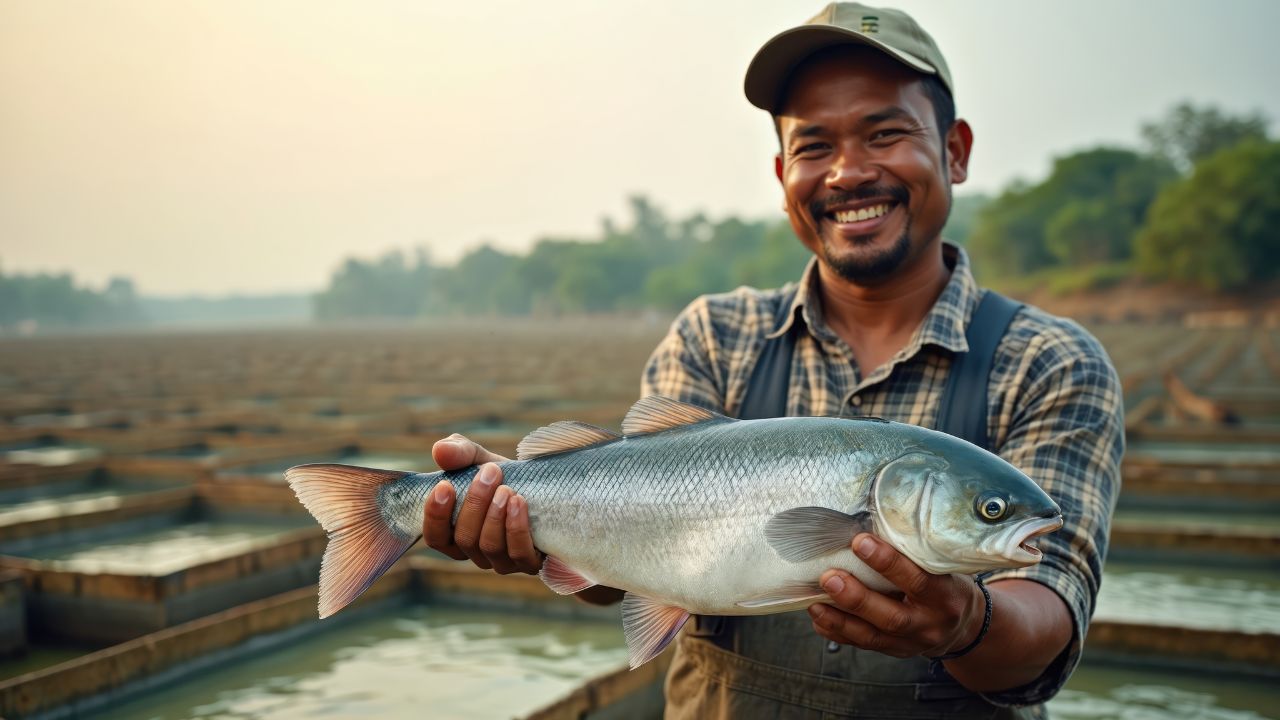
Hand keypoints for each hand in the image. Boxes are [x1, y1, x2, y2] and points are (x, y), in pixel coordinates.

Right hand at [421, 434, 542, 574]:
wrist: (541, 485)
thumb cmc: (500, 476)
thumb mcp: (478, 459)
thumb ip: (458, 453)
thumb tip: (439, 450)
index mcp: (454, 534)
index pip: (435, 537)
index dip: (435, 516)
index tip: (444, 485)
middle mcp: (475, 553)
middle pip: (464, 539)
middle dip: (475, 504)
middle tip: (489, 473)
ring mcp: (501, 561)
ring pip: (489, 546)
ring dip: (495, 515)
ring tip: (505, 489)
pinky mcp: (529, 562)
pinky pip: (518, 553)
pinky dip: (516, 527)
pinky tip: (518, 502)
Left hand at [807, 533, 984, 658]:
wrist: (963, 627)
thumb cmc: (947, 585)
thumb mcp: (942, 567)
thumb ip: (914, 554)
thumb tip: (869, 523)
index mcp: (944, 596)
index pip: (917, 580)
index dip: (888, 563)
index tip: (859, 542)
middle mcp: (927, 623)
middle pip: (891, 617)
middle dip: (857, 598)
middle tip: (829, 577)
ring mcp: (910, 642)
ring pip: (873, 636)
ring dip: (840, 619)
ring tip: (815, 602)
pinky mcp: (894, 651)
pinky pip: (864, 645)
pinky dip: (838, 632)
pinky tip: (819, 618)